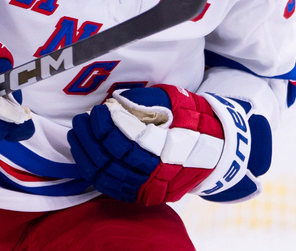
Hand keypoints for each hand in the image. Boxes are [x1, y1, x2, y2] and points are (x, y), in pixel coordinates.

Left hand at [67, 85, 271, 204]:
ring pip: (108, 177)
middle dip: (91, 138)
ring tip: (77, 134)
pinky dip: (94, 172)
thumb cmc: (194, 119)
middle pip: (112, 160)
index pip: (125, 141)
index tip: (96, 110)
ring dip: (87, 155)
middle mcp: (159, 175)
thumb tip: (113, 103)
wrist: (217, 148)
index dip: (106, 125)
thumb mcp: (174, 101)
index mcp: (168, 149)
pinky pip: (111, 188)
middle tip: (80, 120)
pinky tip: (84, 155)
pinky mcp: (145, 195)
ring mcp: (151, 189)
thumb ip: (144, 101)